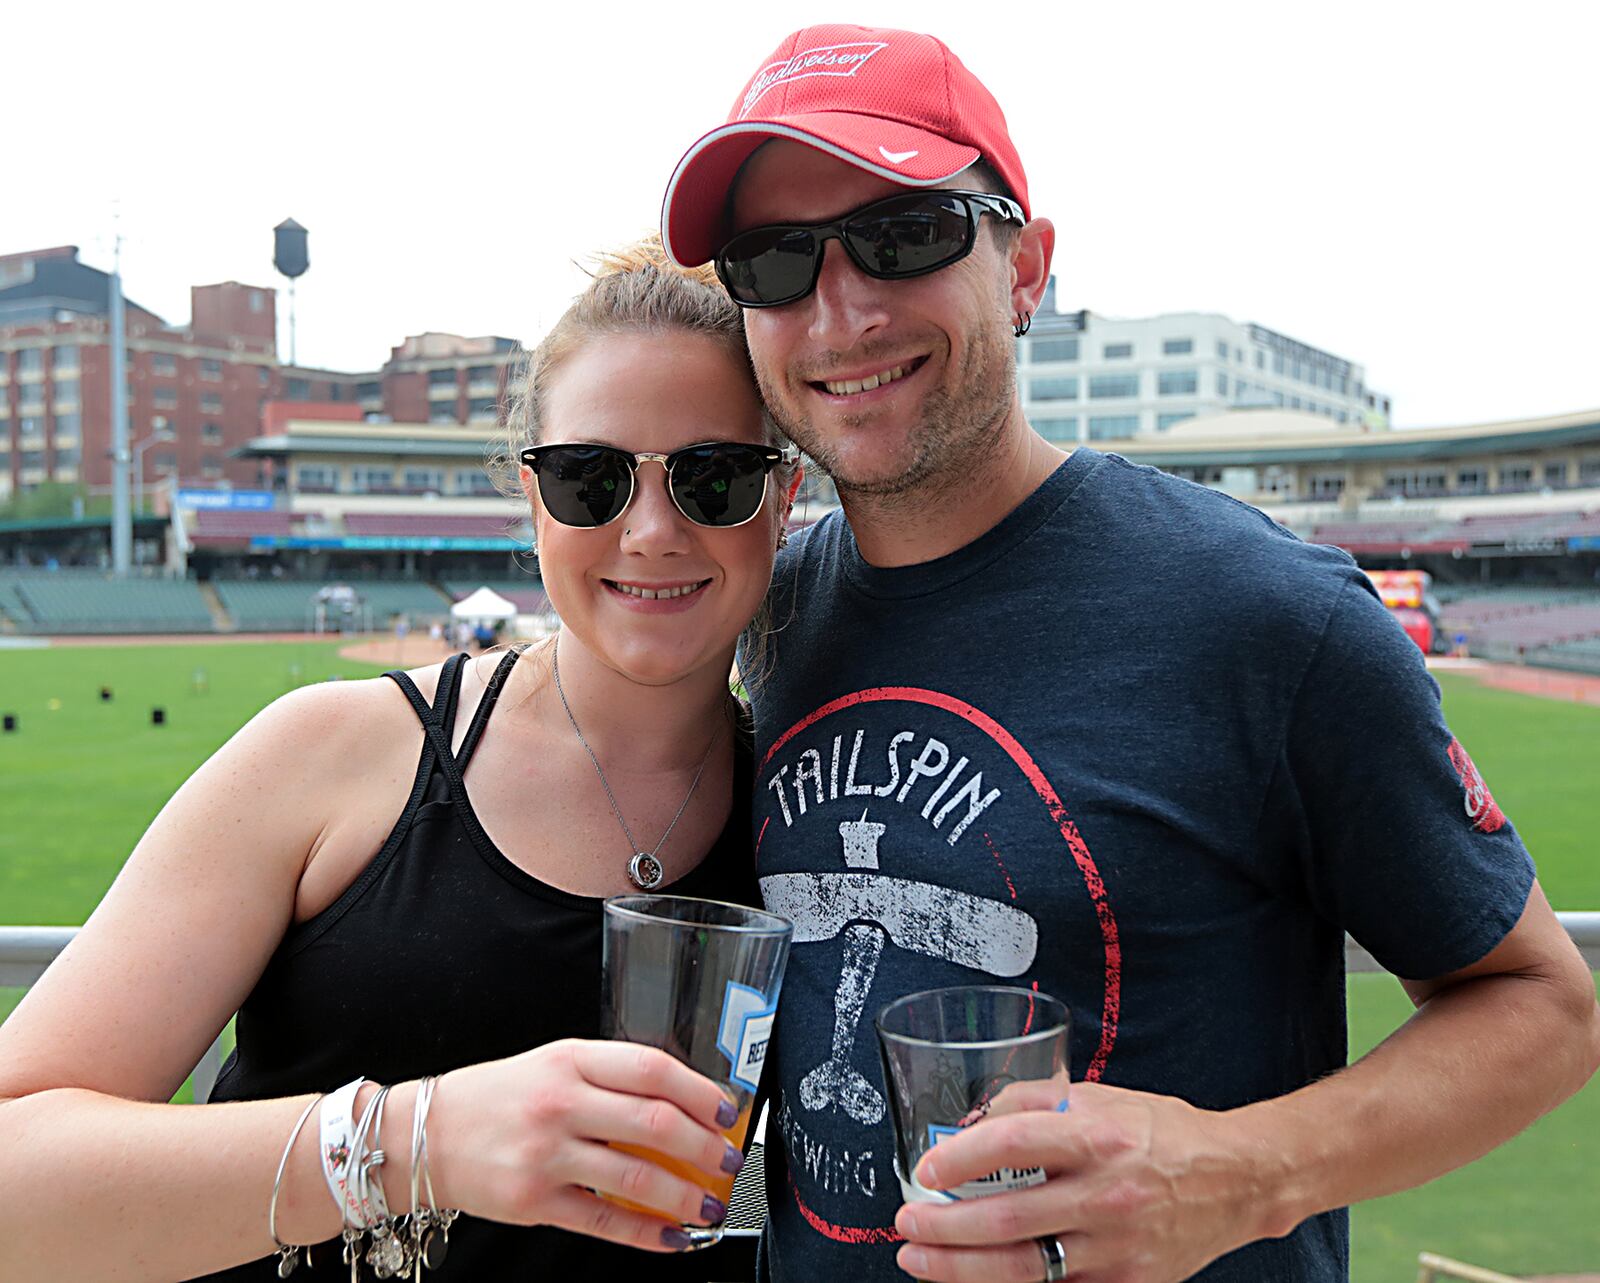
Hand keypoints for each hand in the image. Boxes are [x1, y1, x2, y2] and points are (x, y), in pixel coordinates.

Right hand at [426, 1039, 743, 1251]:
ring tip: (710, 1202)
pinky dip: (648, 1234)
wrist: (420, 1136)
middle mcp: (561, 1104)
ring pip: (638, 1177)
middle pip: (654, 1123)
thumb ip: (607, 1078)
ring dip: (686, 1195)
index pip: (651, 1068)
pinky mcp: (535, 1201)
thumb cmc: (495, 1097)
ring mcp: (547, 1155)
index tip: (727, 1109)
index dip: (699, 1090)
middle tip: (729, 1160)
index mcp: (570, 1060)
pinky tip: (674, 1237)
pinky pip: (605, 1221)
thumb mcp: (551, 1064)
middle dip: (706, 1147)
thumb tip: (678, 1103)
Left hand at [893, 1080, 1288, 1282]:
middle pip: (1009, 1218)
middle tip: (907, 1224)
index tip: (926, 1170)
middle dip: (945, 1227)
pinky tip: (975, 1276)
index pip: (1014, 1145)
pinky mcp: (1124, 1282)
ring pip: (1025, 1268)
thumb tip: (975, 1121)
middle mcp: (1106, 1195)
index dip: (961, 1158)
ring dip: (962, 1268)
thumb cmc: (1164, 1133)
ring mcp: (1116, 1248)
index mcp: (1098, 1137)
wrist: (1238, 1180)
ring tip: (920, 1261)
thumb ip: (1035, 1104)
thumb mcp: (1102, 1097)